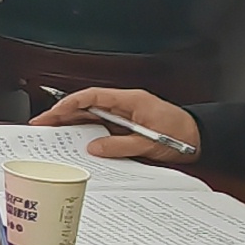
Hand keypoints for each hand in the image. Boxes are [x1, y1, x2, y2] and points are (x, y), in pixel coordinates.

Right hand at [49, 83, 199, 160]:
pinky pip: (101, 126)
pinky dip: (86, 131)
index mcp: (130, 100)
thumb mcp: (150, 143)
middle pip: (87, 105)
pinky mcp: (127, 125)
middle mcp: (125, 104)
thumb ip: (120, 145)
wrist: (202, 139)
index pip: (92, 97)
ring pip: (91, 115)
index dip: (70, 104)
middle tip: (42, 125)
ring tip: (51, 133)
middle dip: (63, 114)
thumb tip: (93, 147)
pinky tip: (75, 140)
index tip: (53, 114)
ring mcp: (125, 114)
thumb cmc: (182, 135)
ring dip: (71, 123)